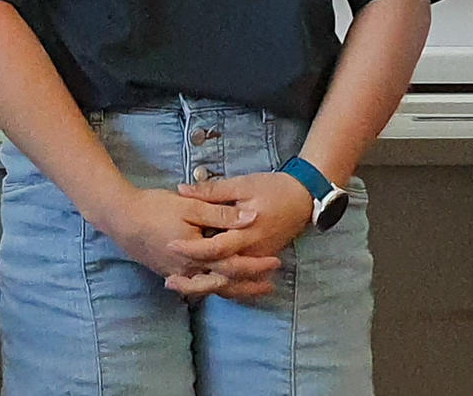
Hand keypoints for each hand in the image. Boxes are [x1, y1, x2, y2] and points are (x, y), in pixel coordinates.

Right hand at [101, 187, 278, 299]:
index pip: (234, 265)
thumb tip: (252, 216)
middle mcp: (189, 270)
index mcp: (198, 254)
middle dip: (248, 285)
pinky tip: (217, 285)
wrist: (120, 218)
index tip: (275, 263)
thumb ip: (222, 213)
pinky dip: (211, 287)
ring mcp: (177, 274)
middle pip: (225, 284)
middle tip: (270, 285)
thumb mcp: (191, 206)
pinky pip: (196, 285)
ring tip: (250, 289)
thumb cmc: (155, 208)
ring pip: (210, 288)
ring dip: (232, 289)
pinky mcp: (168, 272)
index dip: (256, 265)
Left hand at [165, 171, 314, 297]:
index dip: (192, 248)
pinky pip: (238, 280)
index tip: (171, 245)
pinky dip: (220, 285)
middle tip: (169, 281)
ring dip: (205, 287)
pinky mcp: (259, 261)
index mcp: (247, 232)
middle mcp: (252, 252)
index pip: (215, 247)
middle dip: (194, 281)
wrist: (303, 199)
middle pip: (221, 275)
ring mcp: (257, 260)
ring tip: (179, 286)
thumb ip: (212, 191)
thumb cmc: (274, 188)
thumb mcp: (243, 184)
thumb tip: (182, 190)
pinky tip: (203, 285)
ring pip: (230, 283)